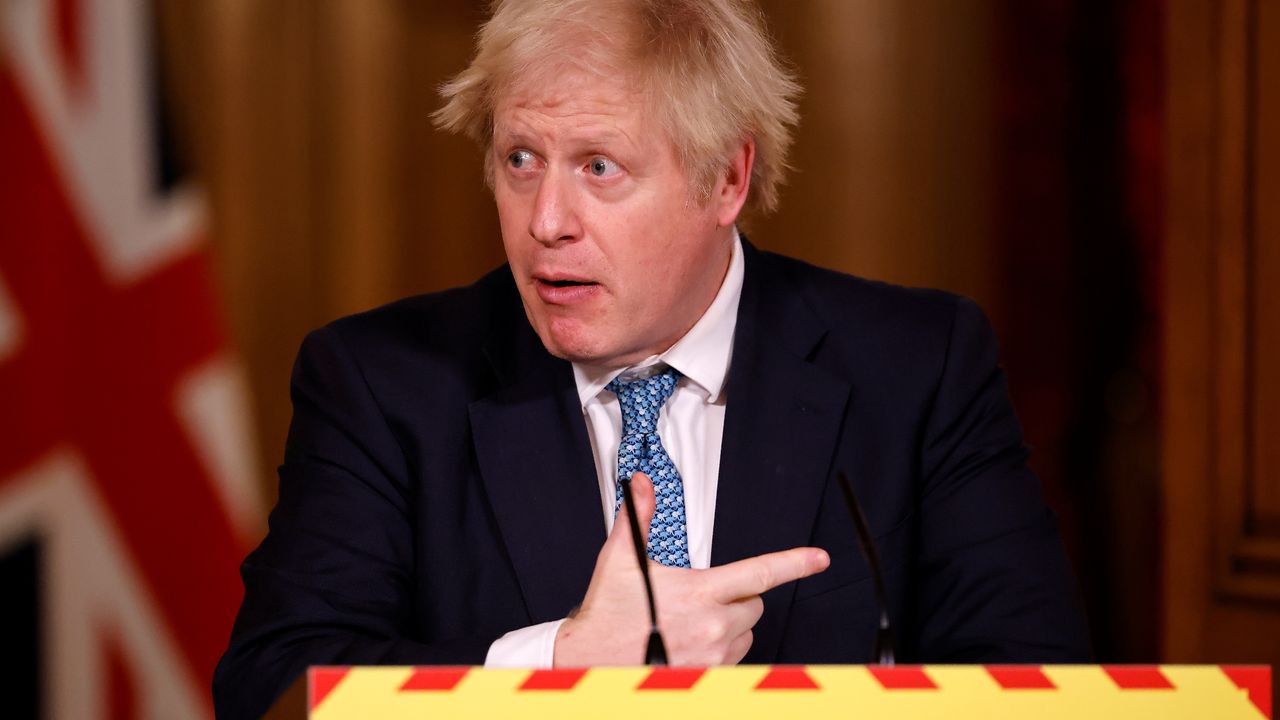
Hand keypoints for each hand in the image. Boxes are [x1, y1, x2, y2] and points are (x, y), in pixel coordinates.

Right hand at [553, 472, 829, 665]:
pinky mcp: (709, 677)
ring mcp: (713, 657)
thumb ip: (638, 518)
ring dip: (731, 623)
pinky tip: (693, 641)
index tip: (819, 558)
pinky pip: (735, 657)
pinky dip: (723, 647)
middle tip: (703, 595)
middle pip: (755, 603)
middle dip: (738, 595)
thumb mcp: (622, 560)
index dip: (794, 563)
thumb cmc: (607, 614)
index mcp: (699, 593)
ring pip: (747, 631)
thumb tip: (643, 484)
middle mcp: (713, 627)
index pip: (759, 573)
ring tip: (692, 620)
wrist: (590, 661)